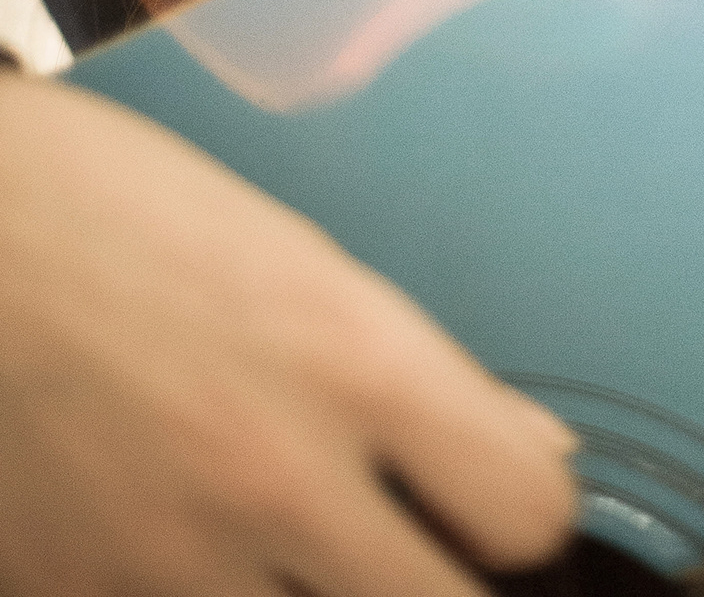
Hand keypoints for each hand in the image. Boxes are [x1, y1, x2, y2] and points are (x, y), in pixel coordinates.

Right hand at [0, 74, 576, 592]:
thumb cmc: (109, 211)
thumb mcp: (291, 257)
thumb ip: (411, 371)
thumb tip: (525, 452)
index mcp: (352, 358)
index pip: (528, 512)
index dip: (521, 513)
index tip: (494, 505)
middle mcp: (278, 474)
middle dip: (429, 576)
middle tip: (398, 539)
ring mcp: (172, 561)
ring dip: (313, 595)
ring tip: (284, 543)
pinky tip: (180, 549)